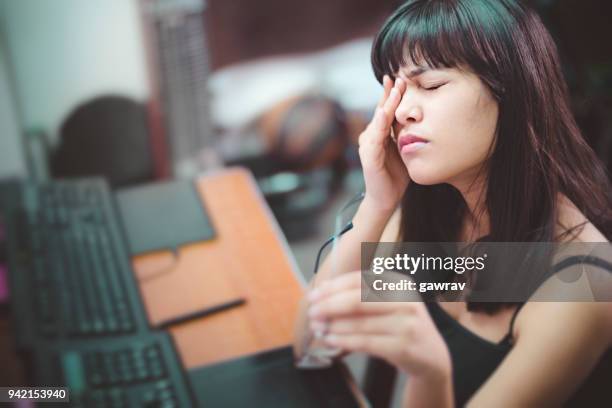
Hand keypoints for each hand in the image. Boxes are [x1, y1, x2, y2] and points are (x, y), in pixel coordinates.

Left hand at [307, 271, 450, 380]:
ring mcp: (406, 324)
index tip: (313, 296)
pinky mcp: (403, 346)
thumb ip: (359, 295)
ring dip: (333, 326)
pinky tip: (331, 340)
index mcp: (398, 283)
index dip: (333, 287)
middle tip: (312, 314)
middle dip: (329, 307)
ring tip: (318, 329)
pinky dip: (344, 341)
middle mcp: (404, 300)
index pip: (359, 280)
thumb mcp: (387, 304)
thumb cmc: (401, 326)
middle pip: (357, 300)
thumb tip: (322, 290)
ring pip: (359, 323)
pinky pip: (365, 342)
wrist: (432, 356)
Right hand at [359, 75, 410, 212]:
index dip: (393, 93)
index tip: (402, 75)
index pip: (386, 108)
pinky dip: (379, 124)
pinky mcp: (368, 157)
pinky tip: (384, 113)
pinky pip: (375, 138)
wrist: (385, 198)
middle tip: (399, 75)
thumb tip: (420, 116)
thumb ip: (406, 133)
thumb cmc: (395, 174)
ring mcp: (367, 145)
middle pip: (381, 109)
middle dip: (390, 92)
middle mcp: (370, 135)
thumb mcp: (404, 148)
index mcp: (379, 132)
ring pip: (378, 120)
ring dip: (386, 104)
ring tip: (395, 89)